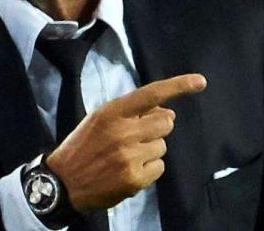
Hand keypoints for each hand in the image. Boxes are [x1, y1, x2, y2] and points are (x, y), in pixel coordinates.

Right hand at [44, 73, 206, 212]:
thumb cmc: (82, 147)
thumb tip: (168, 112)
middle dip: (157, 128)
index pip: (150, 94)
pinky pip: (159, 167)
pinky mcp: (135, 178)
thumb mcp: (99, 121)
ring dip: (150, 151)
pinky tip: (129, 171)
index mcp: (111, 113)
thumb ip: (131, 114)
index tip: (200, 81)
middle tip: (138, 137)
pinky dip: (149, 169)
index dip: (178, 86)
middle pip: (165, 123)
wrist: (63, 183)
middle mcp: (123, 131)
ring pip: (162, 147)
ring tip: (126, 156)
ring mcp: (130, 156)